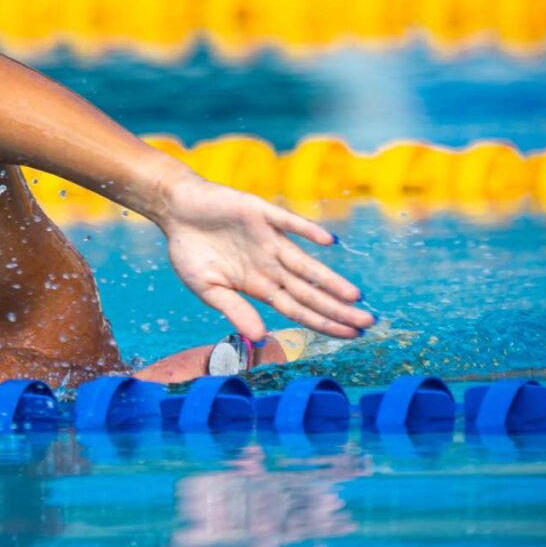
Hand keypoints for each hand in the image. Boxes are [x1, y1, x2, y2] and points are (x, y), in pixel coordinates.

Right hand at [158, 178, 373, 340]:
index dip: (323, 322)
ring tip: (355, 296)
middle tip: (369, 322)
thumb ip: (234, 309)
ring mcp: (268, 239)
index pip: (298, 309)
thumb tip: (259, 338)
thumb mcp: (207, 287)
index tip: (351, 335)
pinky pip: (288, 222)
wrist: (176, 209)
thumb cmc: (190, 250)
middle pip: (309, 291)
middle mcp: (270, 264)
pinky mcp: (261, 213)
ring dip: (329, 279)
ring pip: (305, 263)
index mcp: (258, 285)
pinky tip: (328, 242)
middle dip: (337, 308)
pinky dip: (307, 231)